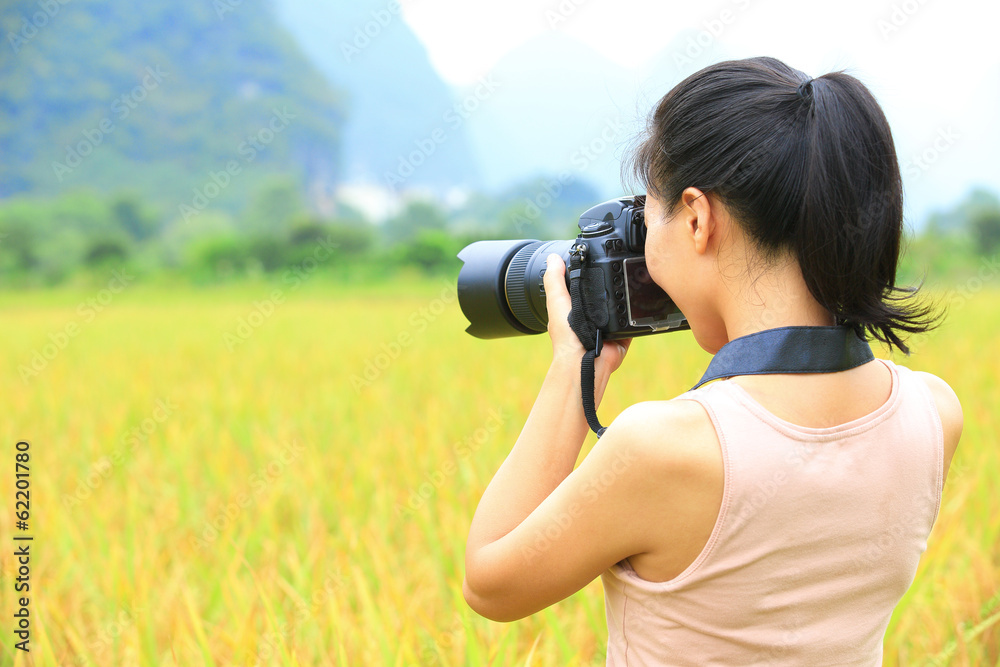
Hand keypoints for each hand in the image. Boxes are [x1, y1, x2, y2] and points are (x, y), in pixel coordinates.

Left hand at [542, 254, 630, 400]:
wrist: (585, 361)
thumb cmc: (567, 337)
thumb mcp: (557, 302)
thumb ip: (555, 280)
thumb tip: (553, 258)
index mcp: (575, 308)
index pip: (583, 285)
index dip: (588, 272)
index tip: (595, 256)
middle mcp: (592, 316)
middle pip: (604, 293)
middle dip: (611, 282)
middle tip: (618, 265)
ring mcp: (609, 325)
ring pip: (621, 304)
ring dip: (625, 295)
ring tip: (628, 280)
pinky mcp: (624, 333)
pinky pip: (634, 319)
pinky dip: (636, 312)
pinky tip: (638, 300)